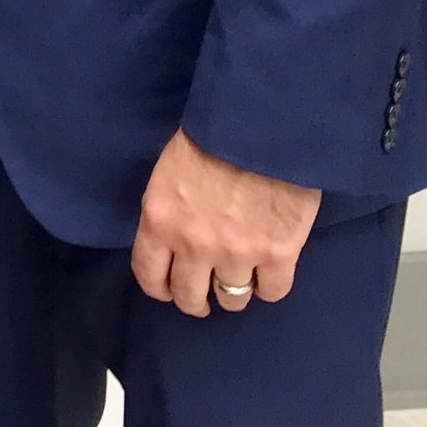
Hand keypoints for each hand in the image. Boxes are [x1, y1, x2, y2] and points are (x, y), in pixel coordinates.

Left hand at [131, 128, 321, 316]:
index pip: (149, 274)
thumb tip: (174, 239)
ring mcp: (237, 254)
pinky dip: (269, 286)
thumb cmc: (210, 137)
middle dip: (195, 299)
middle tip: (204, 295)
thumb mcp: (169, 173)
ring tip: (239, 280)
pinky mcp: (278, 254)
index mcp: (160, 220)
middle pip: (189, 296)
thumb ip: (169, 212)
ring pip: (231, 299)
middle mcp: (193, 245)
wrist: (260, 127)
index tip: (168, 290)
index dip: (159, 288)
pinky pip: (272, 292)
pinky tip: (268, 273)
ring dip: (233, 292)